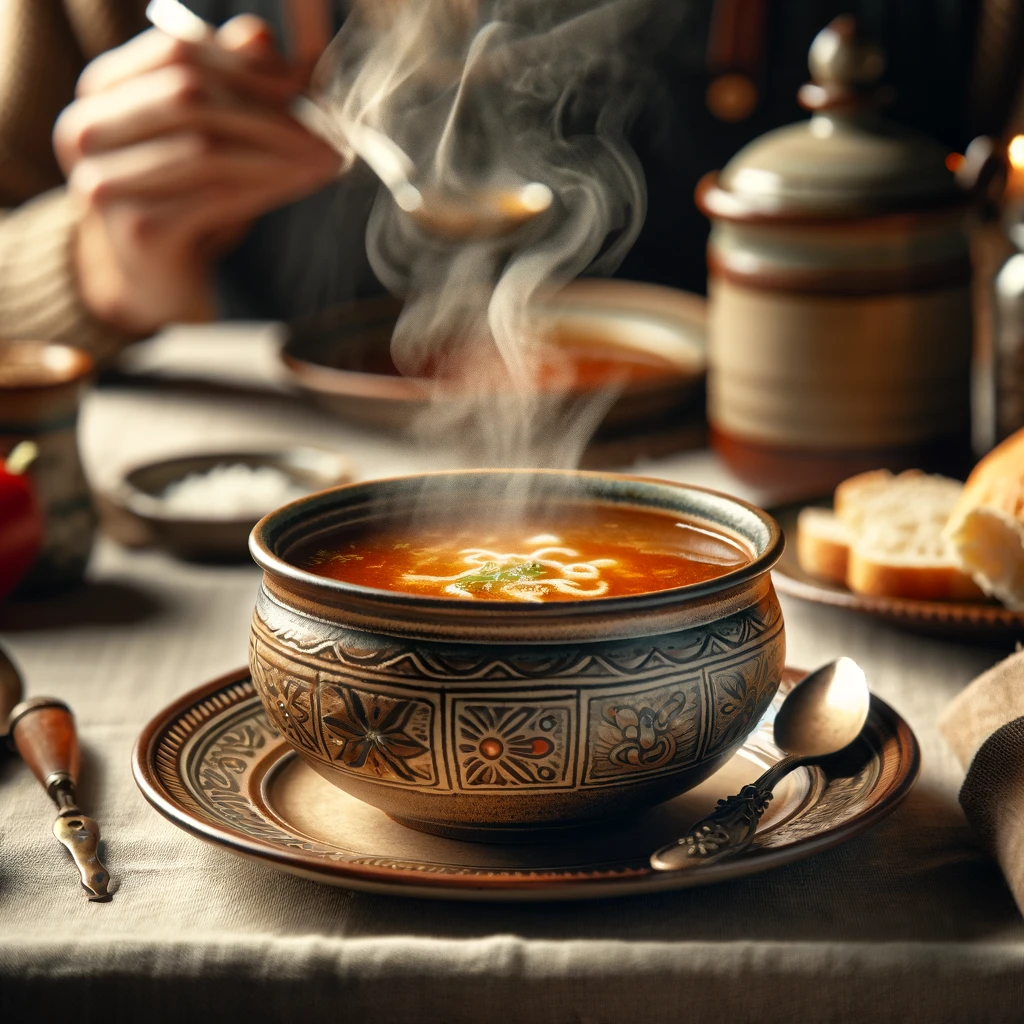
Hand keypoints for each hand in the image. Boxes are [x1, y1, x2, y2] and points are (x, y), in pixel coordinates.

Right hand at [54, 17, 341, 334]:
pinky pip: (218, 198)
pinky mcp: (141, 230)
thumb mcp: (205, 137)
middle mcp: (88, 132)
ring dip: (279, 151)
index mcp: (102, 93)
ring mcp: (107, 183)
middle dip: (270, 110)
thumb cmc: (184, 202)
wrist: (154, 283)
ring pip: (208, 148)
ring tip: (326, 158)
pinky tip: (304, 183)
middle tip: (328, 127)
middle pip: (192, 97)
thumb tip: (260, 36)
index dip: (248, 64)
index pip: (178, 52)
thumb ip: (226, 84)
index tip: (304, 83)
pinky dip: (270, 186)